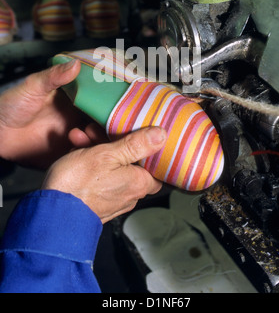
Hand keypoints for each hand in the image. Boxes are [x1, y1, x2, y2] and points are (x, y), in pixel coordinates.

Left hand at [0, 60, 105, 168]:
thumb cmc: (11, 106)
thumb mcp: (33, 87)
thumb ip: (54, 77)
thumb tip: (76, 64)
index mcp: (75, 98)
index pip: (101, 98)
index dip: (112, 99)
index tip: (122, 99)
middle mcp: (78, 116)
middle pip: (104, 120)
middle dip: (110, 122)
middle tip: (110, 121)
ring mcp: (74, 135)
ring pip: (98, 138)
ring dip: (98, 136)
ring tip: (85, 132)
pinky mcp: (67, 152)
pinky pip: (85, 154)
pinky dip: (87, 151)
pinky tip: (78, 144)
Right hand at [42, 127, 166, 223]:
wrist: (50, 214)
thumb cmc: (78, 185)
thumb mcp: (108, 154)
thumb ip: (136, 145)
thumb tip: (160, 136)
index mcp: (139, 183)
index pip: (154, 164)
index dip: (144, 147)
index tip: (134, 134)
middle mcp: (129, 194)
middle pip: (128, 161)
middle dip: (111, 142)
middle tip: (95, 131)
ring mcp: (112, 199)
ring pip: (110, 166)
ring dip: (95, 148)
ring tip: (80, 137)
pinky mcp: (96, 201)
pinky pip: (98, 177)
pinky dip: (88, 162)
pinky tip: (76, 149)